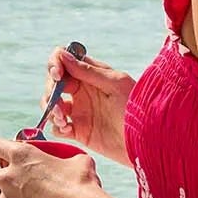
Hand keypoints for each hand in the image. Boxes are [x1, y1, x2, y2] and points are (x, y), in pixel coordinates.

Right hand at [41, 46, 135, 165]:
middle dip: (51, 90)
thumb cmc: (137, 108)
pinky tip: (68, 130)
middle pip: (54, 83)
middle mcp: (83, 91)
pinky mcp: (79, 132)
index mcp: (92, 75)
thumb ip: (88, 71)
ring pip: (51, 104)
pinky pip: (58, 127)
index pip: (64, 61)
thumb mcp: (115, 84)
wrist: (147, 141)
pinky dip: (57, 127)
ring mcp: (80, 111)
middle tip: (59, 104)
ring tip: (63, 119)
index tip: (57, 75)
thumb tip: (62, 55)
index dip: (55, 64)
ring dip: (51, 109)